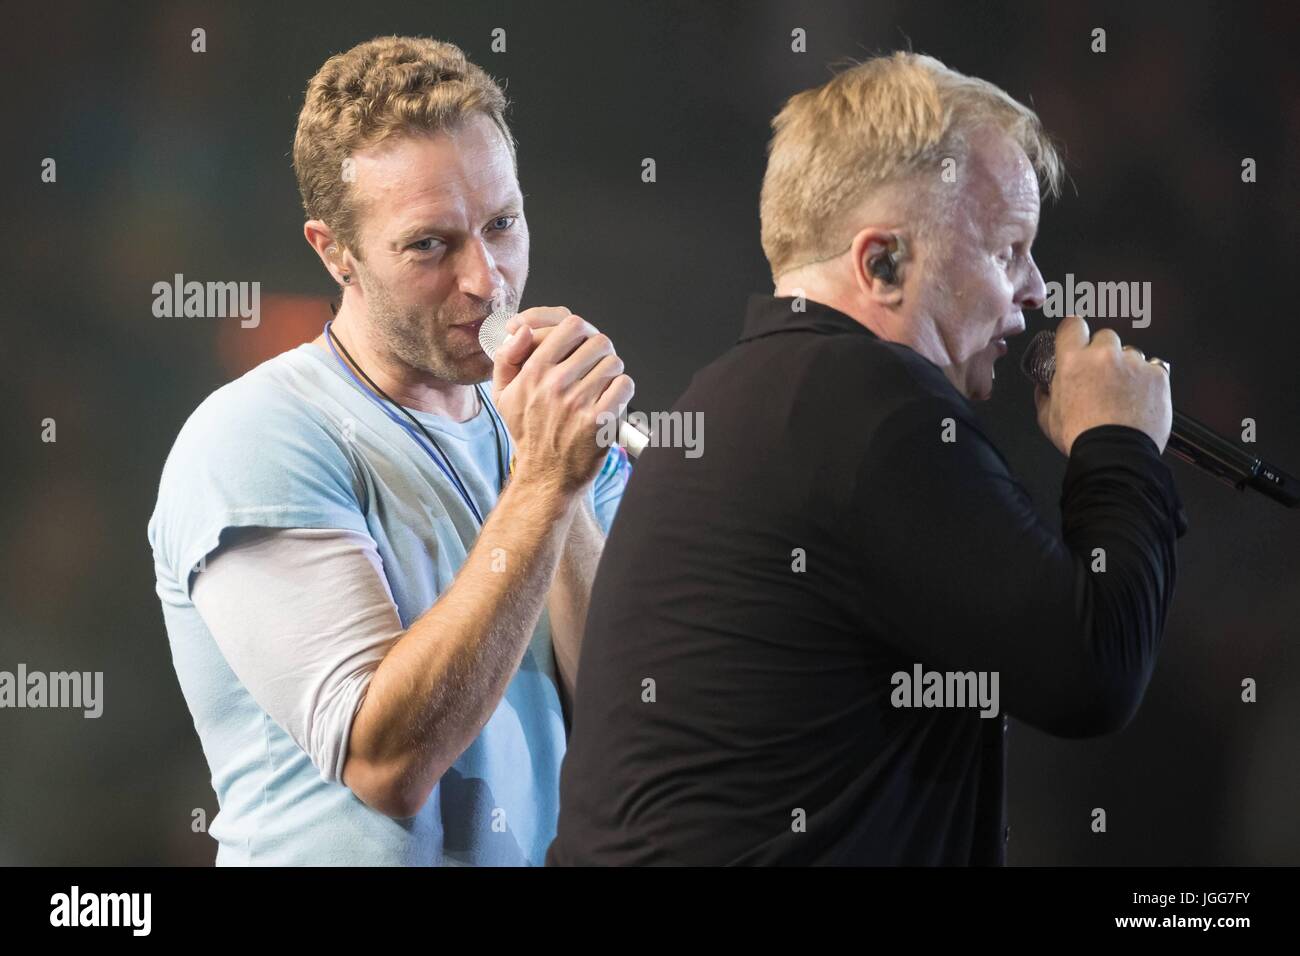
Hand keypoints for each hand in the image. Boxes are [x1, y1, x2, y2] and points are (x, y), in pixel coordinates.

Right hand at [491, 309, 634, 494]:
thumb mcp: (503, 394)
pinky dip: (622, 390)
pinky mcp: (599, 420)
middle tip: (596, 365)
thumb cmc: (528, 432)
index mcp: (533, 372)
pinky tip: (610, 399)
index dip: (582, 331)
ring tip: (602, 385)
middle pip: (598, 341)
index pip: (570, 325)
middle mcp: (555, 385)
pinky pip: (624, 385)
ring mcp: (578, 402)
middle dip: (601, 351)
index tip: (582, 343)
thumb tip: (522, 330)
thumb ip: (507, 357)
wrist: (546, 475)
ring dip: (612, 372)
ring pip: (614, 363)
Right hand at [1034, 315, 1171, 455]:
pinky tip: (1140, 399)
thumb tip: (1044, 387)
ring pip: (1131, 353)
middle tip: (1101, 376)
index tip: (1076, 341)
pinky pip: (1153, 368)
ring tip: (1123, 393)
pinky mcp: (1157, 375)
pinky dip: (1147, 380)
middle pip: (1105, 337)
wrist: (1115, 455)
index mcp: (1073, 361)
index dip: (1074, 332)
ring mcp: (1134, 364)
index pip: (1072, 325)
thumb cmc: (1080, 438)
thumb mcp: (1047, 418)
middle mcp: (1104, 355)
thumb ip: (1044, 395)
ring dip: (1126, 367)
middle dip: (1103, 353)